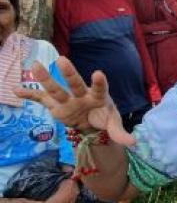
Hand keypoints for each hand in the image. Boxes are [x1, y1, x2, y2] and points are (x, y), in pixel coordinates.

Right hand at [14, 57, 134, 145]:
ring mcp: (67, 99)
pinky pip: (41, 99)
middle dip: (69, 73)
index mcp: (98, 97)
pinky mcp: (55, 105)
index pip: (100, 88)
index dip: (99, 82)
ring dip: (46, 79)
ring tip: (35, 65)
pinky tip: (17, 90)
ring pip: (56, 89)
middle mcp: (81, 95)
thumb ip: (120, 133)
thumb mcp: (113, 125)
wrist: (91, 121)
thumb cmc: (104, 118)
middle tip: (62, 60)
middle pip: (75, 84)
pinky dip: (30, 95)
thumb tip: (132, 142)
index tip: (98, 73)